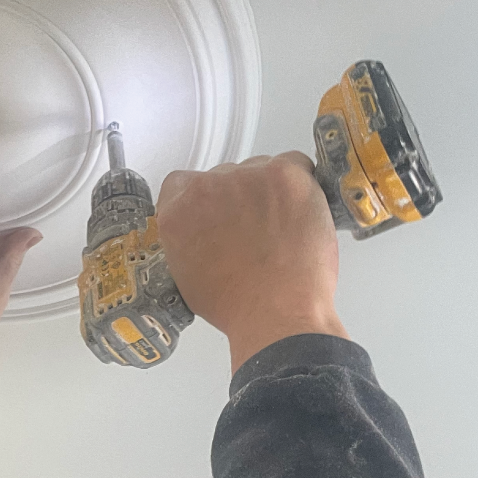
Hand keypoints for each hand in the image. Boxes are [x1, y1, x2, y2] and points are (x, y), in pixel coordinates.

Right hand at [156, 152, 348, 373]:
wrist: (277, 313)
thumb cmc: (236, 305)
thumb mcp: (188, 274)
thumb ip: (188, 238)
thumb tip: (205, 228)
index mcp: (178, 211)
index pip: (182, 184)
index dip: (205, 200)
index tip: (218, 213)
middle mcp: (208, 186)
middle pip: (225, 176)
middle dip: (239, 198)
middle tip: (256, 229)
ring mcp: (248, 177)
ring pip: (260, 169)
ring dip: (270, 191)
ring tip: (282, 229)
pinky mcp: (286, 175)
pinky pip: (295, 163)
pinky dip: (300, 184)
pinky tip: (299, 213)